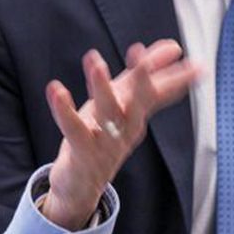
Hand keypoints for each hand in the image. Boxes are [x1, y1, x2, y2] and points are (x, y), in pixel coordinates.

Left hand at [39, 40, 198, 229]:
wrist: (83, 184)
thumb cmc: (104, 137)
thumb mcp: (124, 103)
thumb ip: (143, 77)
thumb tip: (170, 49)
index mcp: (134, 114)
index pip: (157, 92)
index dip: (170, 74)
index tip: (177, 50)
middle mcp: (124, 127)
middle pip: (137, 102)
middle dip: (140, 79)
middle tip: (140, 56)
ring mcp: (104, 140)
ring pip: (107, 113)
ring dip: (101, 87)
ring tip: (96, 62)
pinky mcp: (81, 150)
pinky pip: (73, 129)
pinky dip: (64, 110)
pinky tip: (57, 89)